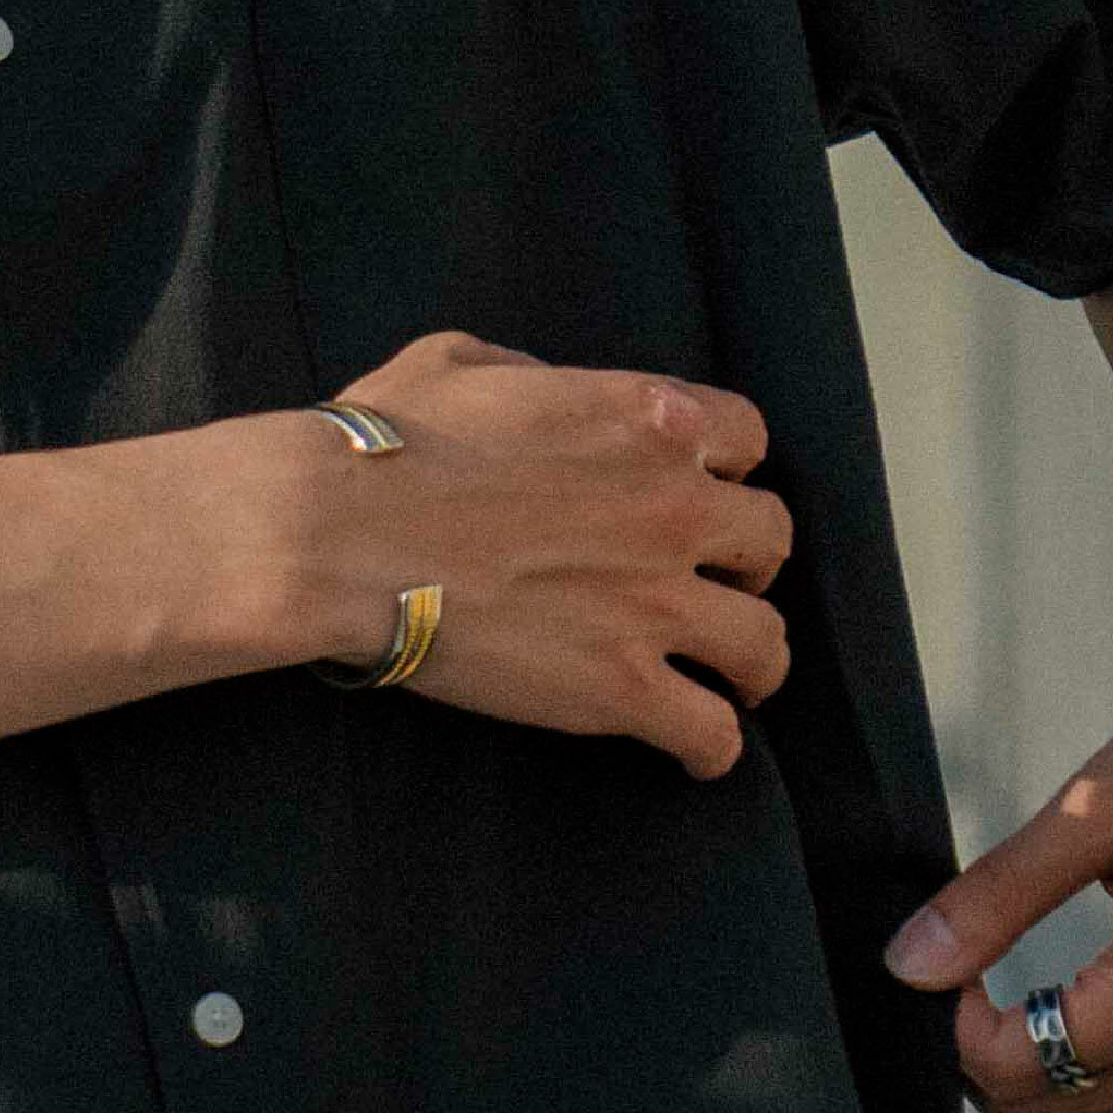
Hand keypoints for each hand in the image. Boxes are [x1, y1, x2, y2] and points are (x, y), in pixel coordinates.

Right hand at [320, 328, 792, 777]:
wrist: (343, 534)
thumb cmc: (386, 443)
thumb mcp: (461, 360)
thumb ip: (533, 373)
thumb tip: (544, 395)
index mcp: (648, 420)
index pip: (747, 439)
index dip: (723, 467)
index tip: (697, 489)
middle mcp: (676, 506)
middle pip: (769, 539)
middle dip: (744, 561)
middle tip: (707, 583)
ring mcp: (657, 602)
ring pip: (765, 643)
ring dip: (751, 660)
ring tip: (730, 679)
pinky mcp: (622, 687)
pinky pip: (713, 734)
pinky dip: (711, 747)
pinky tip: (695, 751)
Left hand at [882, 679, 1112, 1112]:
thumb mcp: (1099, 808)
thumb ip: (997, 895)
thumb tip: (909, 965)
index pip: (1016, 1070)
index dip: (953, 1027)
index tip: (944, 960)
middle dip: (983, 1059)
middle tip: (963, 974)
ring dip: (1035, 1073)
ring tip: (1008, 989)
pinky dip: (1091, 1071)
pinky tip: (1070, 1000)